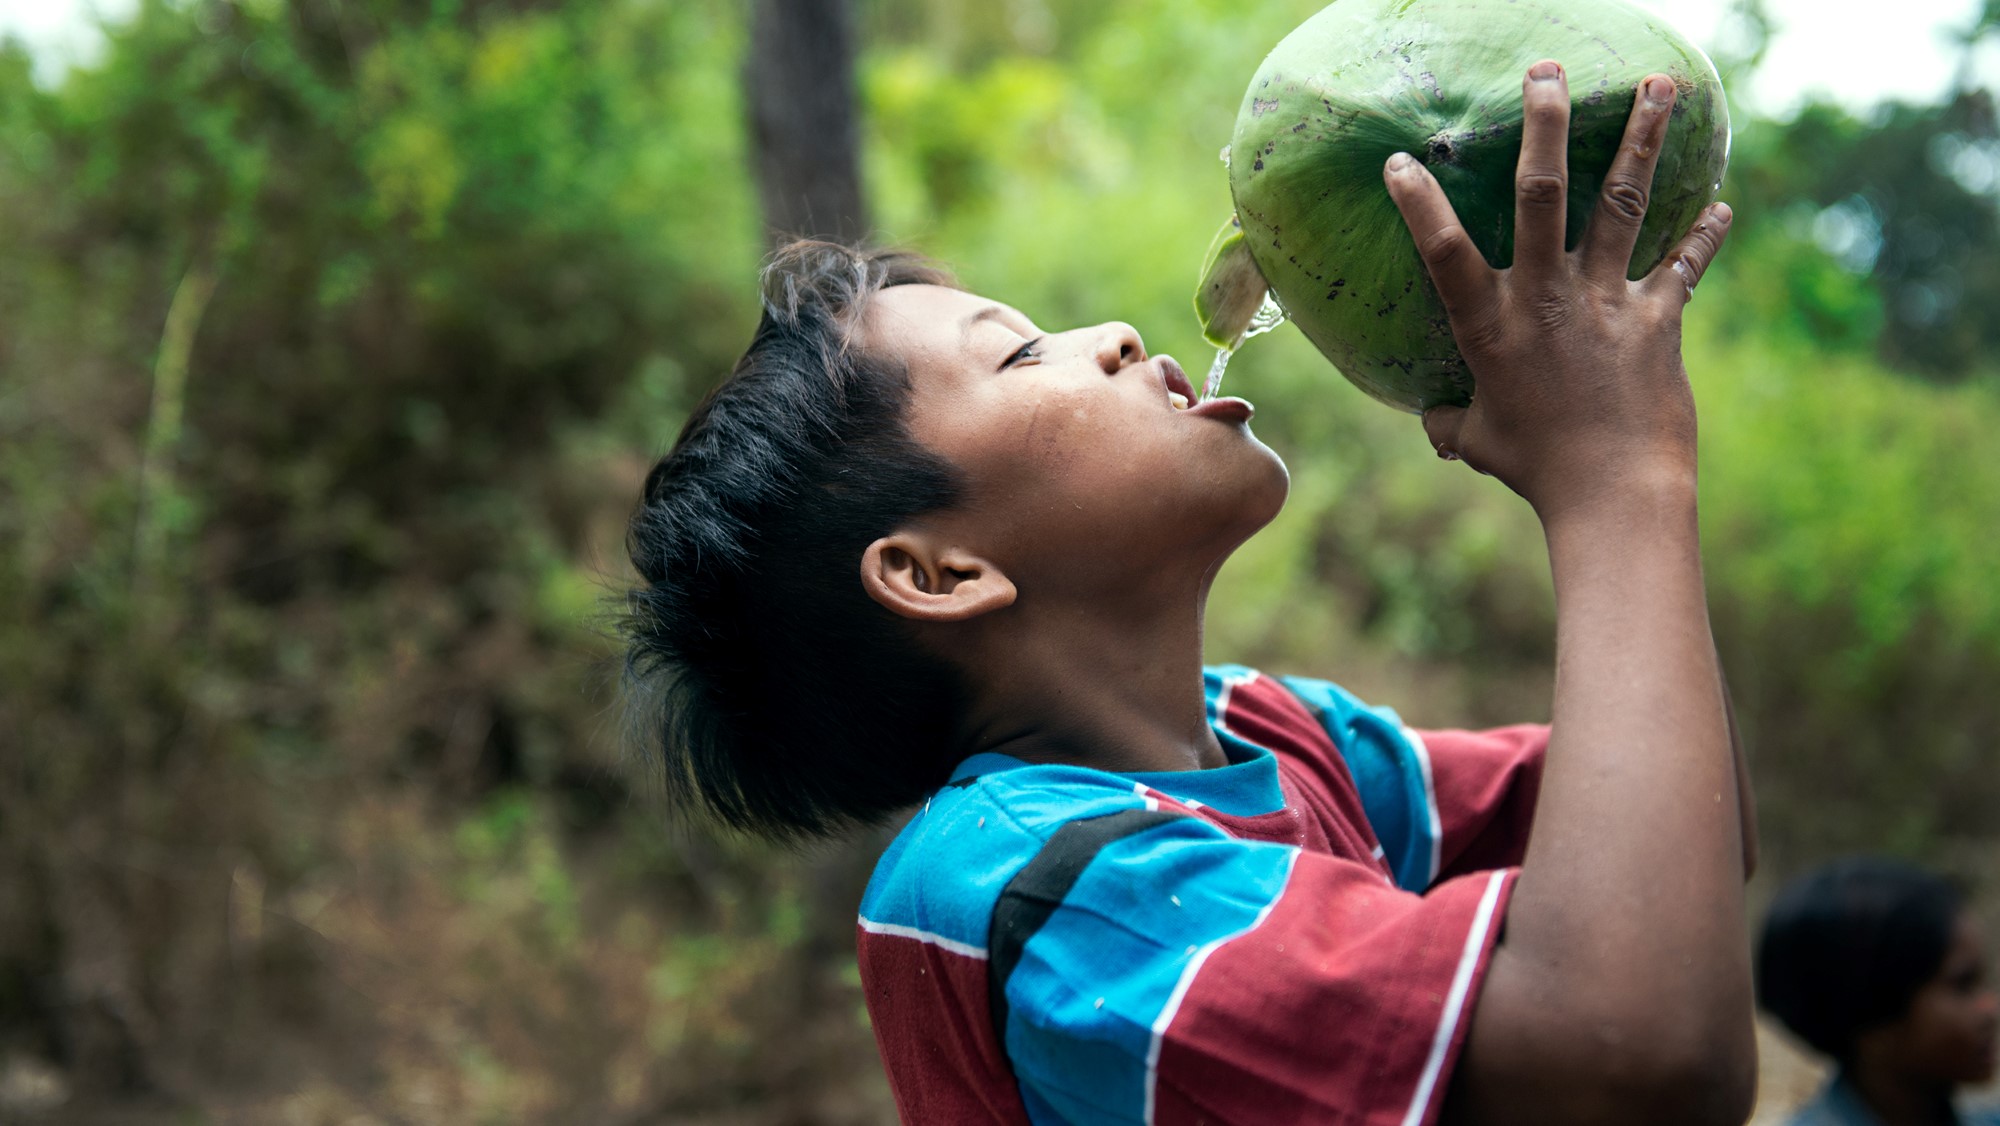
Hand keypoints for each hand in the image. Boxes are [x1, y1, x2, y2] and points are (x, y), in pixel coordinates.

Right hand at [1383, 61, 1731, 519]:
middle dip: (1547, 127)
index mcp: (1491, 328)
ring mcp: (1607, 303)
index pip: (1445, 255)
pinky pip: (1684, 266)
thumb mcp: (1480, 442)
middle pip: (1542, 196)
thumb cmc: (1538, 471)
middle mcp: (1546, 300)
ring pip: (1623, 204)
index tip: (1402, 161)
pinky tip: (1721, 205)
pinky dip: (1703, 236)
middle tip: (1549, 73)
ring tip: (1659, 85)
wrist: (1616, 495)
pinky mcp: (1658, 320)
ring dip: (1642, 140)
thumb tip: (1436, 423)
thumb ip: (1453, 421)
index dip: (1421, 206)